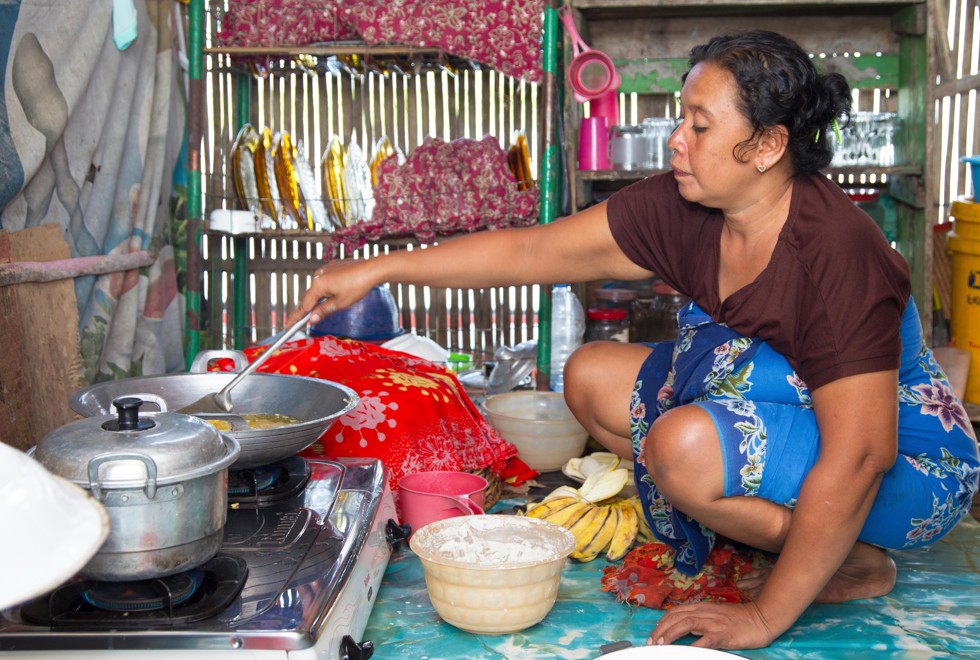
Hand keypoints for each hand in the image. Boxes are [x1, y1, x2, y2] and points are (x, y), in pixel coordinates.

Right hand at [285, 259, 380, 325]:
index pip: (303, 305)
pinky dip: (325, 290)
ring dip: (318, 299)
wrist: (372, 269)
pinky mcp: (333, 266)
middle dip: (306, 309)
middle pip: (309, 296)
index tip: (288, 325)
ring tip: (317, 311)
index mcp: (318, 285)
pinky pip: (325, 281)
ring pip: (318, 288)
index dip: (296, 317)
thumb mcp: (340, 303)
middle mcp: (318, 275)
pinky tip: (331, 296)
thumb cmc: (358, 285)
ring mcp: (326, 269)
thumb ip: (324, 311)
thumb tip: (312, 318)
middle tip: (298, 322)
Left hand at [648, 601, 776, 650]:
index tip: (654, 632)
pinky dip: (692, 646)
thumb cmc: (740, 619)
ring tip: (660, 644)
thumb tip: (685, 629)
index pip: (676, 612)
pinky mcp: (722, 634)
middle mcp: (704, 612)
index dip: (662, 621)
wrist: (761, 618)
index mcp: (702, 607)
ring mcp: (713, 622)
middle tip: (651, 641)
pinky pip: (704, 640)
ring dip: (669, 634)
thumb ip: (701, 619)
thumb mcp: (716, 615)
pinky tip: (684, 652)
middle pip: (676, 617)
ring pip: (684, 624)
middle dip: (660, 629)